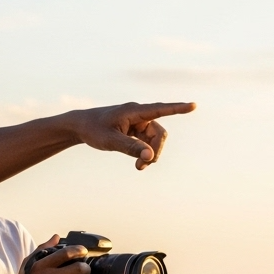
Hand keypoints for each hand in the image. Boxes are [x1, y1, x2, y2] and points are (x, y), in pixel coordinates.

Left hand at [70, 102, 195, 169]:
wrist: (80, 127)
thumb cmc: (93, 130)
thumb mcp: (110, 141)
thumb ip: (130, 148)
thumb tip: (150, 156)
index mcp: (134, 111)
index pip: (160, 109)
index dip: (178, 108)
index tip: (194, 105)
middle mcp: (139, 115)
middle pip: (159, 133)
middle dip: (155, 150)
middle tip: (143, 165)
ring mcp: (137, 123)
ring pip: (154, 140)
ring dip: (150, 154)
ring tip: (138, 167)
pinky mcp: (134, 131)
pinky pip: (147, 142)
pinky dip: (144, 153)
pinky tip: (138, 163)